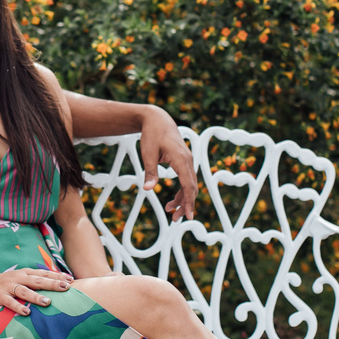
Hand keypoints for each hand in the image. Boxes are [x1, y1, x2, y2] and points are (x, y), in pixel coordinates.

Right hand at [0, 268, 73, 315]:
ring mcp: (9, 286)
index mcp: (26, 273)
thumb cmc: (5, 282)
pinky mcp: (0, 296)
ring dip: (36, 296)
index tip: (71, 279)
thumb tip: (54, 285)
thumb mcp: (21, 278)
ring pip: (25, 291)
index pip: (44, 273)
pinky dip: (18, 307)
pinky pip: (10, 302)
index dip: (57, 276)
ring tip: (48, 302)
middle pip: (38, 280)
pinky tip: (27, 313)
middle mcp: (19, 278)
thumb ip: (34, 280)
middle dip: (52, 283)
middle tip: (66, 287)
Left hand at [139, 107, 196, 221]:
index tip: (188, 216)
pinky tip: (172, 200)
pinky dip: (181, 190)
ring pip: (189, 184)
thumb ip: (150, 172)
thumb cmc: (152, 135)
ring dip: (182, 199)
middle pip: (191, 188)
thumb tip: (147, 189)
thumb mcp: (148, 154)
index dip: (188, 201)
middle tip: (174, 220)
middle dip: (184, 205)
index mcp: (181, 159)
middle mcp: (188, 160)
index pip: (188, 185)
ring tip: (170, 211)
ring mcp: (188, 160)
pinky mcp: (184, 161)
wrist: (158, 119)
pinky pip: (186, 179)